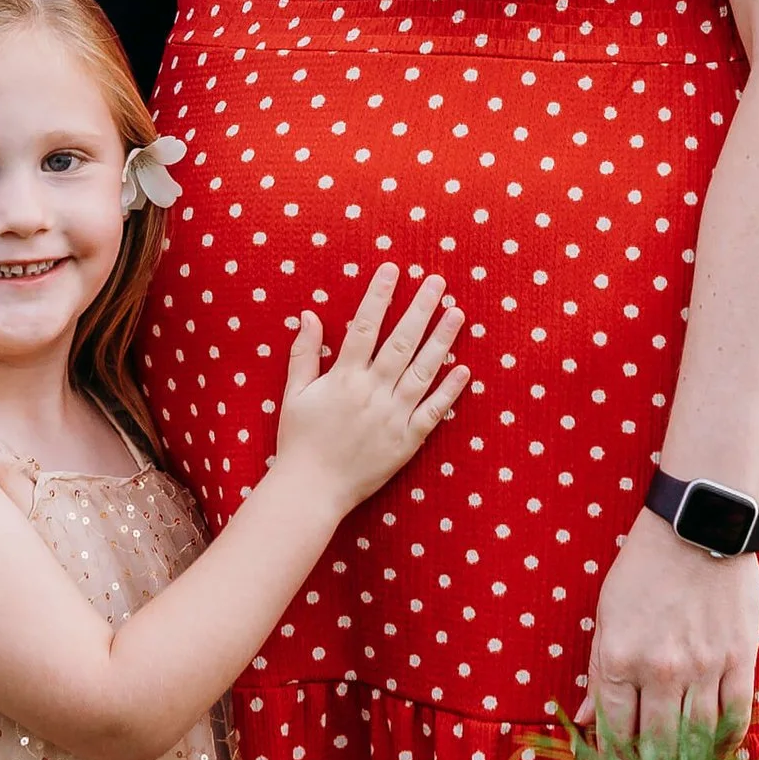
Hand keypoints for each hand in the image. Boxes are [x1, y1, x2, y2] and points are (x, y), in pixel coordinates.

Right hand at [272, 262, 468, 511]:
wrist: (311, 490)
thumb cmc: (299, 441)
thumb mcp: (294, 394)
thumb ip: (303, 353)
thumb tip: (308, 314)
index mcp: (343, 377)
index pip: (365, 326)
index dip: (379, 296)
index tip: (393, 269)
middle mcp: (371, 392)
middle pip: (400, 342)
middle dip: (420, 309)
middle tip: (438, 282)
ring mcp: (392, 416)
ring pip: (422, 371)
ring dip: (442, 341)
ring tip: (457, 314)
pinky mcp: (407, 441)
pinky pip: (432, 412)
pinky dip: (449, 391)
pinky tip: (464, 369)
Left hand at [585, 504, 758, 746]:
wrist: (696, 527)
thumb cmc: (643, 569)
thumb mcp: (606, 616)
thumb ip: (599, 672)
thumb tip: (587, 721)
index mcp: (623, 658)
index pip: (617, 733)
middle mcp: (663, 670)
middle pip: (658, 747)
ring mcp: (705, 667)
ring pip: (697, 740)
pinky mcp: (739, 660)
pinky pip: (736, 717)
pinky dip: (728, 743)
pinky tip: (717, 754)